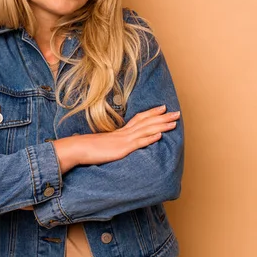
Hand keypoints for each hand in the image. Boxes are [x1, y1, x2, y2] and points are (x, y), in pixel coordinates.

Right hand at [53, 105, 179, 172]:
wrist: (78, 148)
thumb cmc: (88, 148)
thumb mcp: (103, 145)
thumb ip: (111, 144)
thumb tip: (113, 146)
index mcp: (121, 132)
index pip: (140, 119)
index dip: (152, 113)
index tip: (163, 108)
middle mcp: (125, 133)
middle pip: (147, 122)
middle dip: (163, 117)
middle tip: (177, 113)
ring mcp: (124, 140)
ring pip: (146, 130)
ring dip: (161, 125)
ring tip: (174, 122)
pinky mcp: (122, 149)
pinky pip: (138, 142)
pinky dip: (150, 138)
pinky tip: (160, 135)